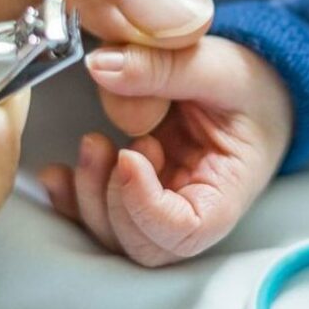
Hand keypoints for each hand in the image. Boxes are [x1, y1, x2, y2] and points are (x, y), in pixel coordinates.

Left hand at [39, 37, 291, 265]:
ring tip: (94, 143)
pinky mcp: (133, 190)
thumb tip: (101, 66)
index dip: (146, 206)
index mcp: (227, 190)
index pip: (186, 231)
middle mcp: (191, 208)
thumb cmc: (248, 84)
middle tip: (113, 146)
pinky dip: (70, 197)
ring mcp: (159, 204)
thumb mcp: (217, 66)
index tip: (130, 157)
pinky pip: (93, 212)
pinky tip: (58, 171)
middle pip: (142, 243)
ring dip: (89, 194)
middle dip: (112, 200)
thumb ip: (163, 66)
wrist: (249, 85)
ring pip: (112, 233)